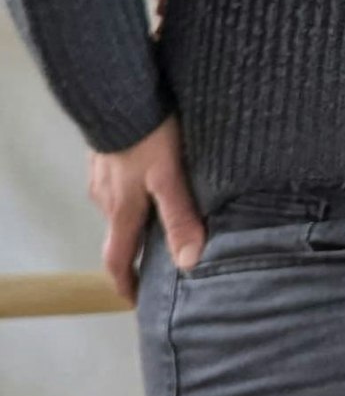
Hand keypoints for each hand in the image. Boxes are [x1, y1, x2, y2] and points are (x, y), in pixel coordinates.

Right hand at [89, 117, 203, 303]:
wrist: (120, 95)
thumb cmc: (148, 137)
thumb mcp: (169, 178)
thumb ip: (179, 217)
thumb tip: (188, 262)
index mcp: (121, 211)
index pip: (117, 260)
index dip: (126, 283)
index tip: (136, 301)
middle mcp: (106, 199)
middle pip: (120, 235)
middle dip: (137, 251)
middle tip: (160, 258)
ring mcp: (103, 177)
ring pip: (121, 207)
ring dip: (138, 218)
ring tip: (164, 218)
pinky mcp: (107, 156)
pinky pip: (120, 184)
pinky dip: (136, 193)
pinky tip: (154, 181)